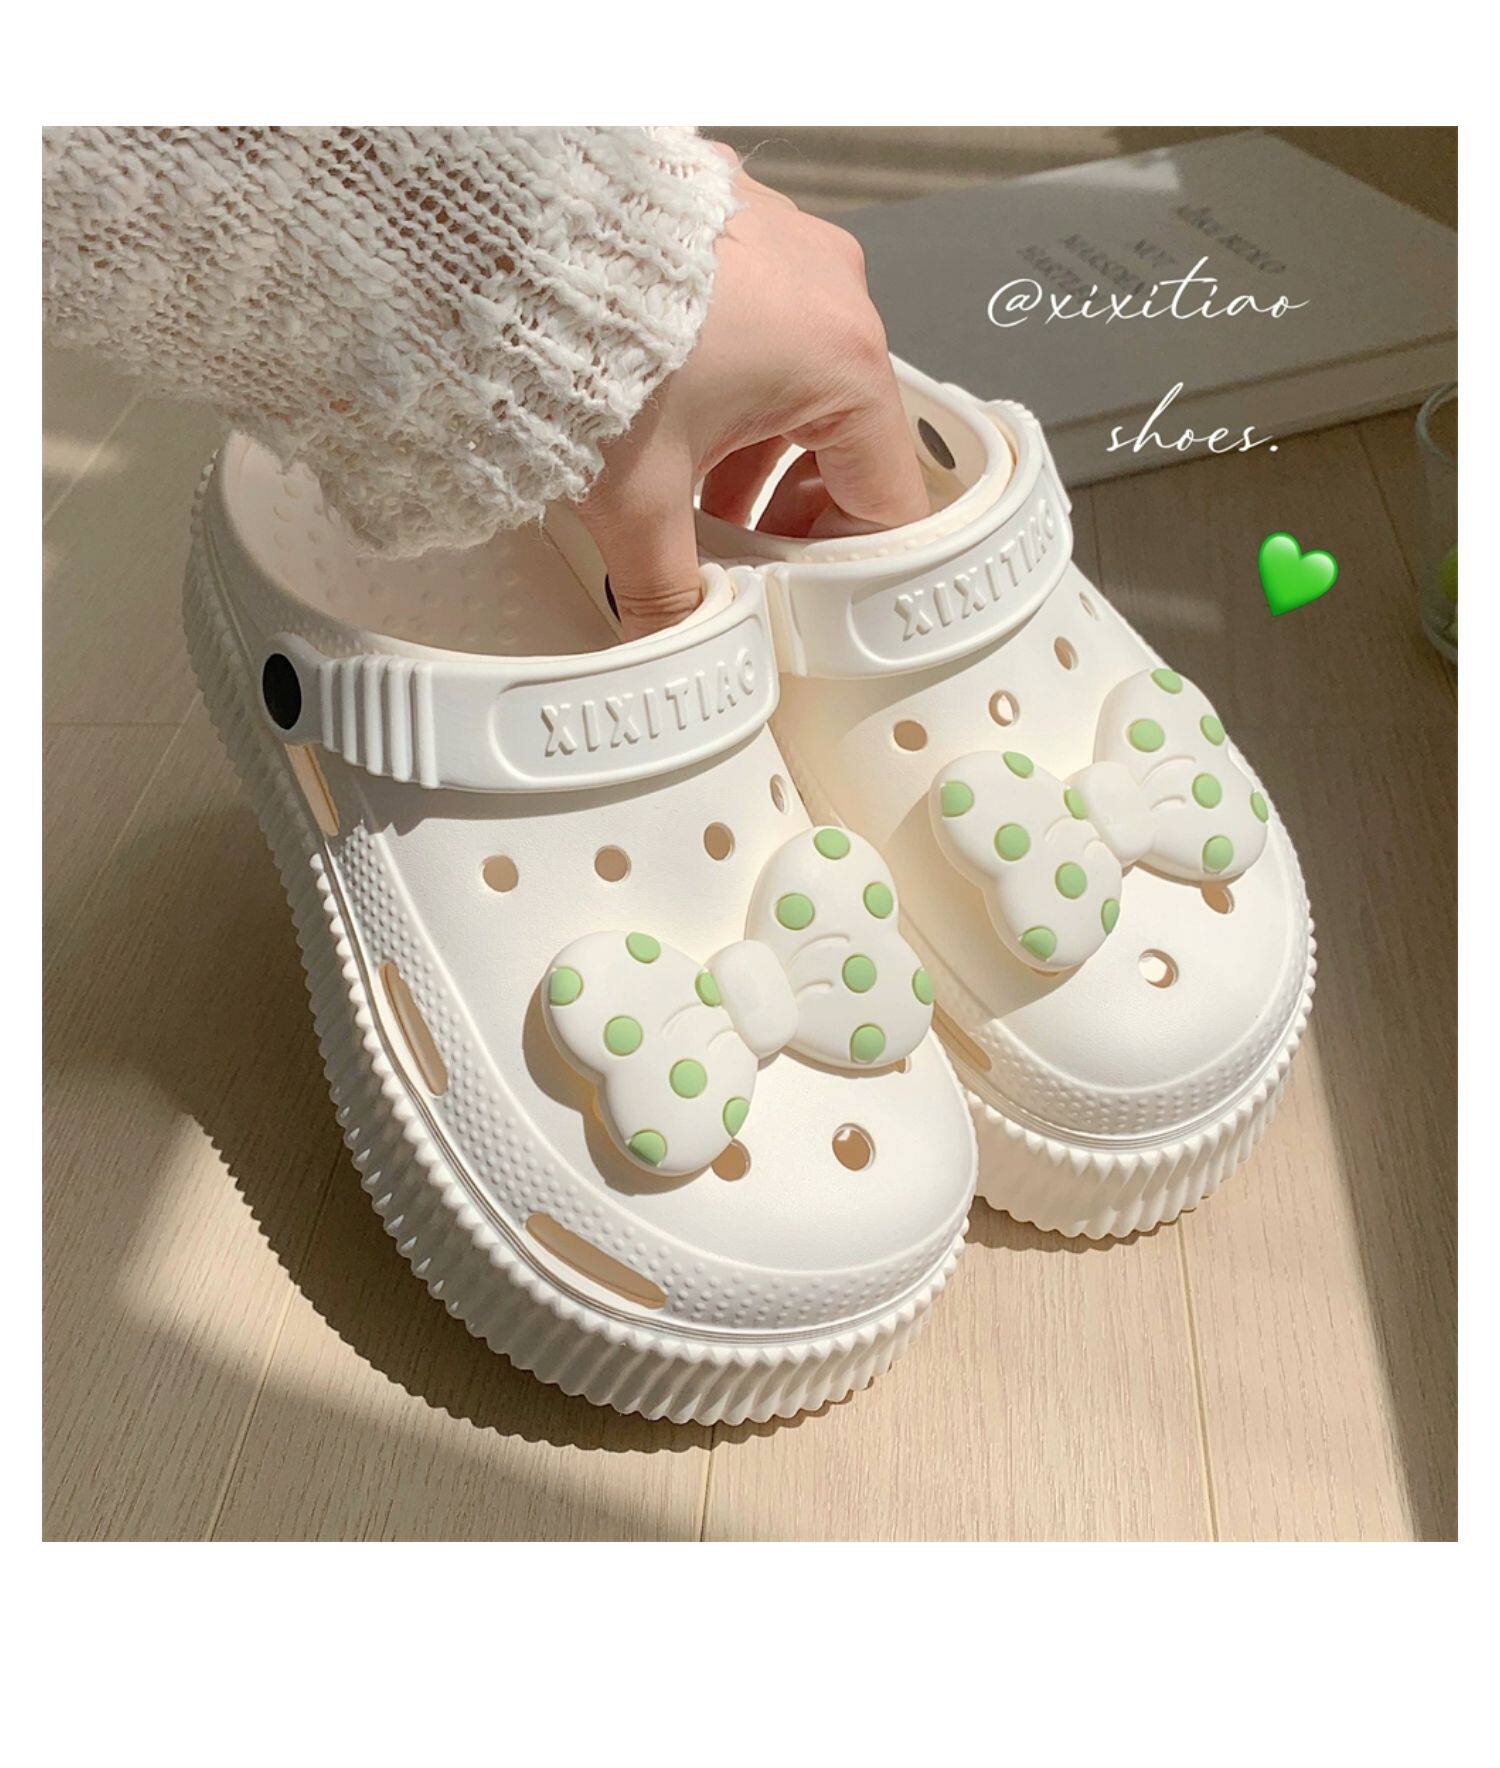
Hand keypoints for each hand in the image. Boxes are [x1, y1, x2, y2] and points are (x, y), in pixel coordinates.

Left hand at [578, 156, 927, 637]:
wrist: (508, 221)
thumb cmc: (588, 340)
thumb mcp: (635, 497)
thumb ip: (666, 591)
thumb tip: (669, 649)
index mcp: (843, 361)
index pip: (888, 495)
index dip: (851, 563)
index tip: (812, 597)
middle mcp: (835, 290)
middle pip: (844, 437)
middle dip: (793, 509)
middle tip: (744, 560)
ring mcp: (786, 241)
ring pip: (797, 377)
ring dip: (755, 449)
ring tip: (694, 496)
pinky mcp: (734, 216)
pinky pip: (758, 317)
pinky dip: (729, 378)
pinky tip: (671, 417)